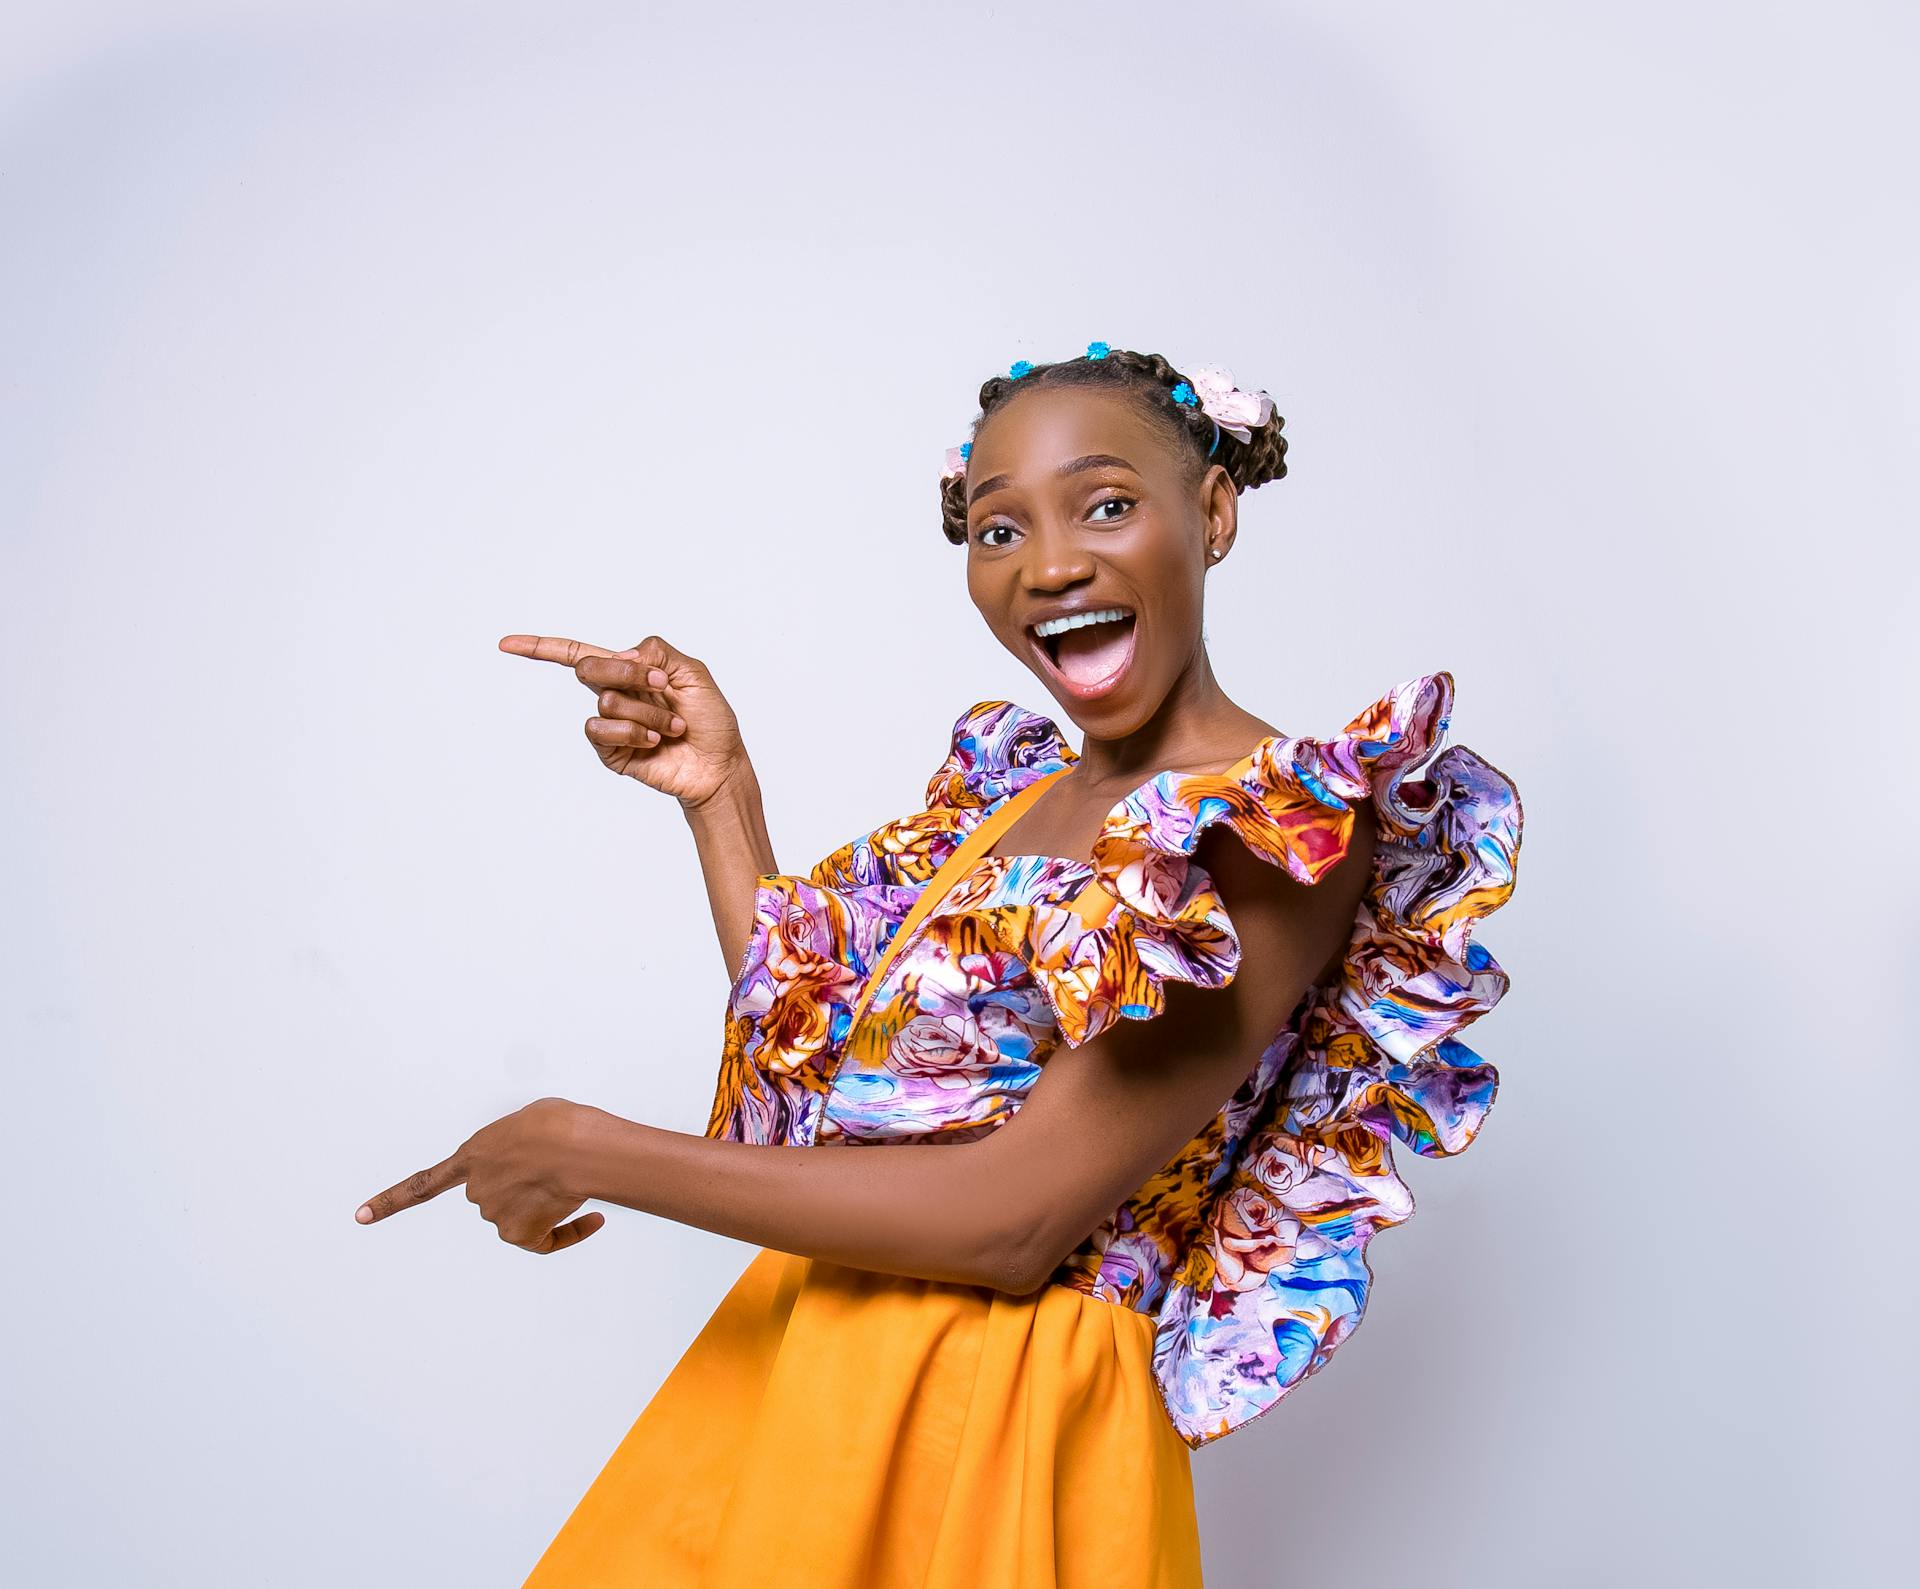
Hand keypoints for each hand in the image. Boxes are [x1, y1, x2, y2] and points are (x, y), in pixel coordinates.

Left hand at [355, 1097, 606, 1253]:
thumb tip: (533, 1171)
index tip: (360, 1216)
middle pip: (500, 1195)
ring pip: (524, 1215)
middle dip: (524, 1185)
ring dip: (549, 1201)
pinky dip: (569, 1232)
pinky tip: (594, 1218)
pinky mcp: (522, 1236)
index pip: (423, 1184)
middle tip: (557, 1165)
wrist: (576, 1147)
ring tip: (573, 1177)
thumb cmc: (561, 1123)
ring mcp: (496, 1215)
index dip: (390, 1201)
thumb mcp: (529, 1119)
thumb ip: (517, 1144)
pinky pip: (547, 1241)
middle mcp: (476, 1190)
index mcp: (473, 1154)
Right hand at [499, 631, 749, 808]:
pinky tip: (654, 742)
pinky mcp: (611, 753)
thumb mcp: (693, 673)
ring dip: (647, 712)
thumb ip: (658, 652)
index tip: (505, 644)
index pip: (578, 654)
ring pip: (606, 701)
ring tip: (672, 727)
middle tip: (662, 686)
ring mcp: (611, 725)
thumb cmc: (710, 719)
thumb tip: (620, 654)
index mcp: (630, 671)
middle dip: (627, 673)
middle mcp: (615, 695)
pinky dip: (632, 732)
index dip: (540, 648)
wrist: (719, 764)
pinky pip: (600, 731)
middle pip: (588, 667)